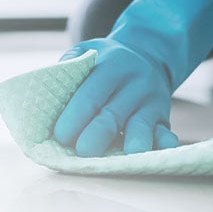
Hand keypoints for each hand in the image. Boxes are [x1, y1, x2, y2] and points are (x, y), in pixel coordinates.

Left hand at [53, 39, 177, 156]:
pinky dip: (162, 144)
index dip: (75, 116)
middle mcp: (134, 83)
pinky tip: (157, 154)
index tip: (61, 136)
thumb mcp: (88, 50)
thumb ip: (70, 63)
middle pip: (113, 114)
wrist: (147, 56)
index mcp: (111, 65)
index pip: (91, 94)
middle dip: (97, 135)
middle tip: (82, 152)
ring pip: (141, 125)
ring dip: (131, 143)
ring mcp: (152, 101)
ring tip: (120, 160)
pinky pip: (165, 132)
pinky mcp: (163, 117)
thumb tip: (47, 84)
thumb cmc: (105, 61)